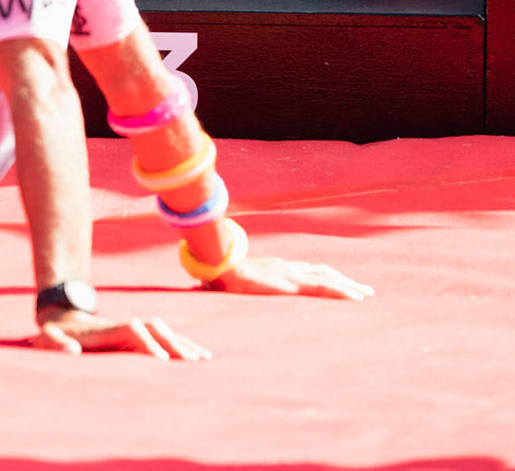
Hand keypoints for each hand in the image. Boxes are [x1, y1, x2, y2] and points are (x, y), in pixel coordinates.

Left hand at [32, 309, 210, 359]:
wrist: (62, 317)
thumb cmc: (55, 333)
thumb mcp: (49, 337)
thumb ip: (57, 344)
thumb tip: (74, 351)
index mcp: (105, 329)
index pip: (132, 330)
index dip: (146, 342)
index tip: (160, 359)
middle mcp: (123, 326)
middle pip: (154, 328)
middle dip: (173, 343)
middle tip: (192, 362)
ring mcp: (132, 328)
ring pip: (163, 331)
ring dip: (182, 343)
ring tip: (203, 359)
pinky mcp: (136, 334)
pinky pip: (164, 336)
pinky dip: (181, 343)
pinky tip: (198, 355)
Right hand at [205, 255, 373, 300]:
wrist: (220, 267)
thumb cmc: (217, 274)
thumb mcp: (223, 282)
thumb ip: (217, 285)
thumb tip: (199, 287)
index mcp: (274, 268)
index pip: (304, 269)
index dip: (322, 274)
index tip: (335, 279)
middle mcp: (287, 268)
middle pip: (322, 272)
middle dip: (343, 280)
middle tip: (362, 289)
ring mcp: (292, 275)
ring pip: (328, 279)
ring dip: (349, 286)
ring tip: (367, 294)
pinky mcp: (294, 285)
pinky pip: (325, 288)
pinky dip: (343, 292)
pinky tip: (357, 298)